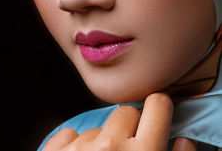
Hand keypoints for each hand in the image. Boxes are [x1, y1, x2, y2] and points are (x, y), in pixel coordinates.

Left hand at [42, 93, 195, 150]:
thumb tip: (184, 139)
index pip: (158, 106)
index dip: (159, 109)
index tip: (156, 116)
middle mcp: (111, 146)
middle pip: (127, 111)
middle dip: (130, 126)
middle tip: (128, 150)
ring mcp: (80, 148)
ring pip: (99, 125)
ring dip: (102, 141)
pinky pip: (70, 134)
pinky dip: (74, 146)